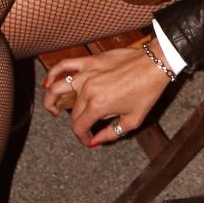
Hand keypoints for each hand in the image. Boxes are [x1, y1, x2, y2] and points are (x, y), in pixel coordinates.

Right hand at [43, 45, 171, 145]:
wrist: (155, 64)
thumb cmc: (147, 91)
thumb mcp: (134, 119)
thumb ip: (112, 133)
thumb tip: (95, 141)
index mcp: (98, 106)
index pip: (79, 127)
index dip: (82, 137)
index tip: (89, 140)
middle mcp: (88, 90)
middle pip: (72, 112)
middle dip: (77, 123)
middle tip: (85, 127)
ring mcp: (86, 74)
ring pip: (58, 89)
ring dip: (51, 101)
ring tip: (54, 109)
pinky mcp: (89, 61)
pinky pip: (64, 65)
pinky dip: (53, 74)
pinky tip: (48, 83)